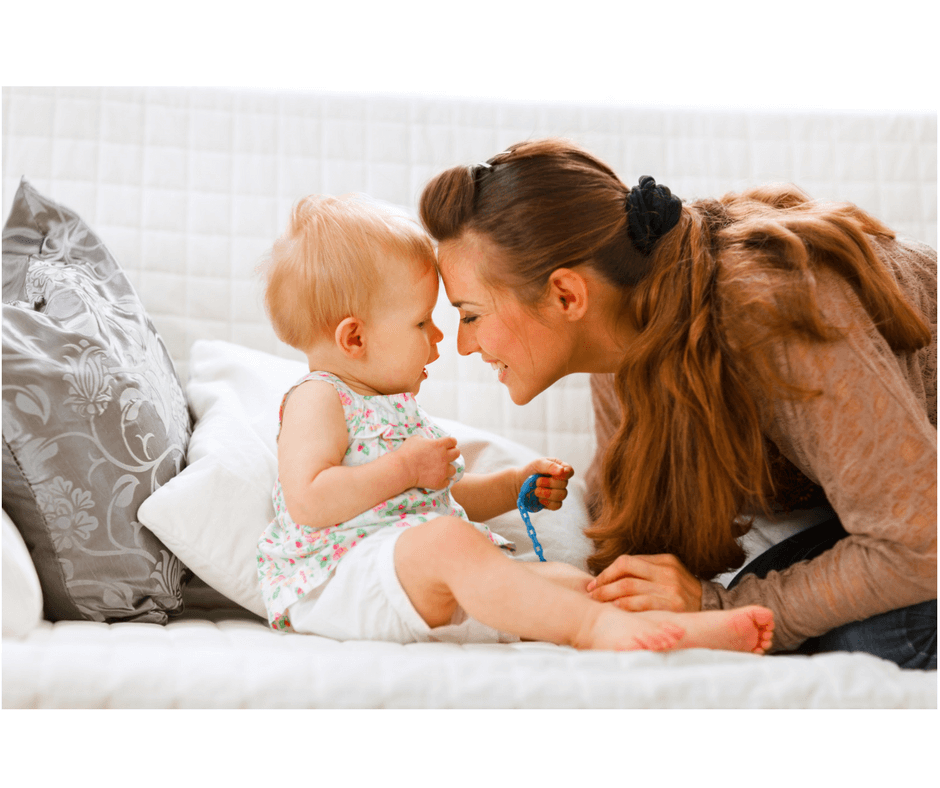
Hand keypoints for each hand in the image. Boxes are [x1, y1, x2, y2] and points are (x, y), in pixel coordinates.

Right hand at [397, 435, 460, 489]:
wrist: (402, 469)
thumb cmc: (406, 452)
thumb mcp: (415, 439)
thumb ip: (425, 439)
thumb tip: (427, 441)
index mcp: (439, 445)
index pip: (453, 441)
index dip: (450, 442)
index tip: (447, 445)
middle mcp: (444, 457)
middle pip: (457, 453)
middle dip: (452, 453)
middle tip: (445, 456)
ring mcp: (443, 470)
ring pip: (453, 469)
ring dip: (448, 468)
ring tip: (440, 469)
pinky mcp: (440, 482)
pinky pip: (447, 482)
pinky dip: (443, 480)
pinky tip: (437, 478)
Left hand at [518, 458, 573, 511]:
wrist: (520, 483)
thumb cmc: (531, 470)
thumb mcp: (538, 463)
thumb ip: (550, 466)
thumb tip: (562, 471)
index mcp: (560, 468)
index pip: (570, 472)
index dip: (564, 474)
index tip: (554, 474)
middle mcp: (562, 481)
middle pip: (564, 484)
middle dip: (549, 483)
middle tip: (537, 481)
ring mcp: (559, 492)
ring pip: (562, 495)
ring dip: (547, 493)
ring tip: (536, 490)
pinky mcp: (554, 503)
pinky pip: (557, 505)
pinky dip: (547, 502)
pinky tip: (539, 498)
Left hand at [585, 553, 702, 611]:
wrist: (713, 610)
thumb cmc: (683, 594)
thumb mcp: (669, 575)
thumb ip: (646, 572)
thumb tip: (610, 577)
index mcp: (665, 560)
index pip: (627, 561)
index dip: (607, 572)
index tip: (595, 582)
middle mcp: (668, 572)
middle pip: (625, 571)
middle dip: (604, 582)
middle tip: (591, 593)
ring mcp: (671, 589)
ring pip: (629, 587)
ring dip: (608, 595)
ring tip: (597, 601)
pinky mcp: (673, 607)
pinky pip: (641, 604)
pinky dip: (623, 606)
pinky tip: (614, 609)